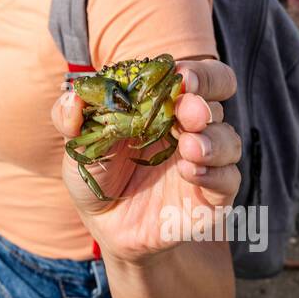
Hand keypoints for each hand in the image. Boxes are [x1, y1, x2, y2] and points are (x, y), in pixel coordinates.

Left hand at [51, 58, 241, 267]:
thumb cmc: (97, 172)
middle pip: (221, 97)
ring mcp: (205, 159)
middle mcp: (190, 125)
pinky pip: (228, 180)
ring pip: (229, 139)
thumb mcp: (78, 144)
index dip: (194, 73)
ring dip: (213, 139)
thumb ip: (69, 118)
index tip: (181, 76)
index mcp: (164, 102)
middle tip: (190, 109)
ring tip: (188, 147)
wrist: (106, 224)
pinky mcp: (211, 195)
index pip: (194, 76)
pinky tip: (189, 172)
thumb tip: (73, 97)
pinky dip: (214, 174)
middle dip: (207, 97)